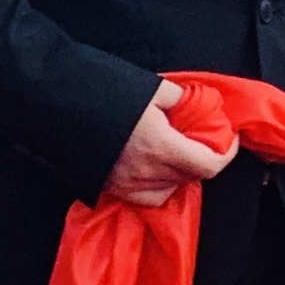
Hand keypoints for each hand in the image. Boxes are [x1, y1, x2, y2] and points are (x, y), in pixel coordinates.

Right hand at [104, 80, 231, 207]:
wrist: (54, 103)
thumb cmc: (104, 91)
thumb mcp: (152, 88)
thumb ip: (180, 100)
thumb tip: (195, 105)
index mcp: (161, 147)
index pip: (208, 166)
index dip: (227, 154)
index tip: (230, 139)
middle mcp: (146, 173)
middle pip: (190, 177)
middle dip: (203, 159)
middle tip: (202, 138)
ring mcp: (125, 184)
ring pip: (169, 189)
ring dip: (180, 173)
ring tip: (177, 151)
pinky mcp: (108, 187)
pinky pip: (146, 196)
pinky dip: (158, 185)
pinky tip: (154, 167)